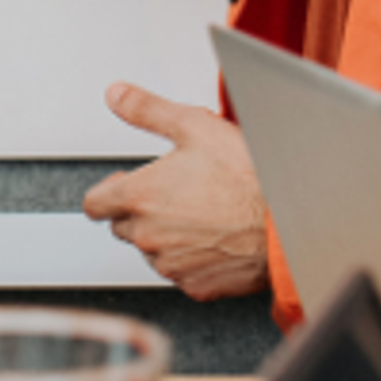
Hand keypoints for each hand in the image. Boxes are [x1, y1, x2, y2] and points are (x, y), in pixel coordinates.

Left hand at [80, 85, 270, 300]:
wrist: (286, 218)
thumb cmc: (247, 174)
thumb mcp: (193, 125)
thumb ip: (146, 110)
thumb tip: (117, 95)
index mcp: (139, 196)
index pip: (95, 204)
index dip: (108, 191)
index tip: (123, 185)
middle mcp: (148, 235)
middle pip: (123, 227)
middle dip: (141, 210)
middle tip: (175, 192)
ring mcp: (170, 265)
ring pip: (152, 250)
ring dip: (166, 234)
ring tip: (201, 211)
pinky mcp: (195, 286)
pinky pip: (181, 272)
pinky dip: (192, 258)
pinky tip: (215, 236)